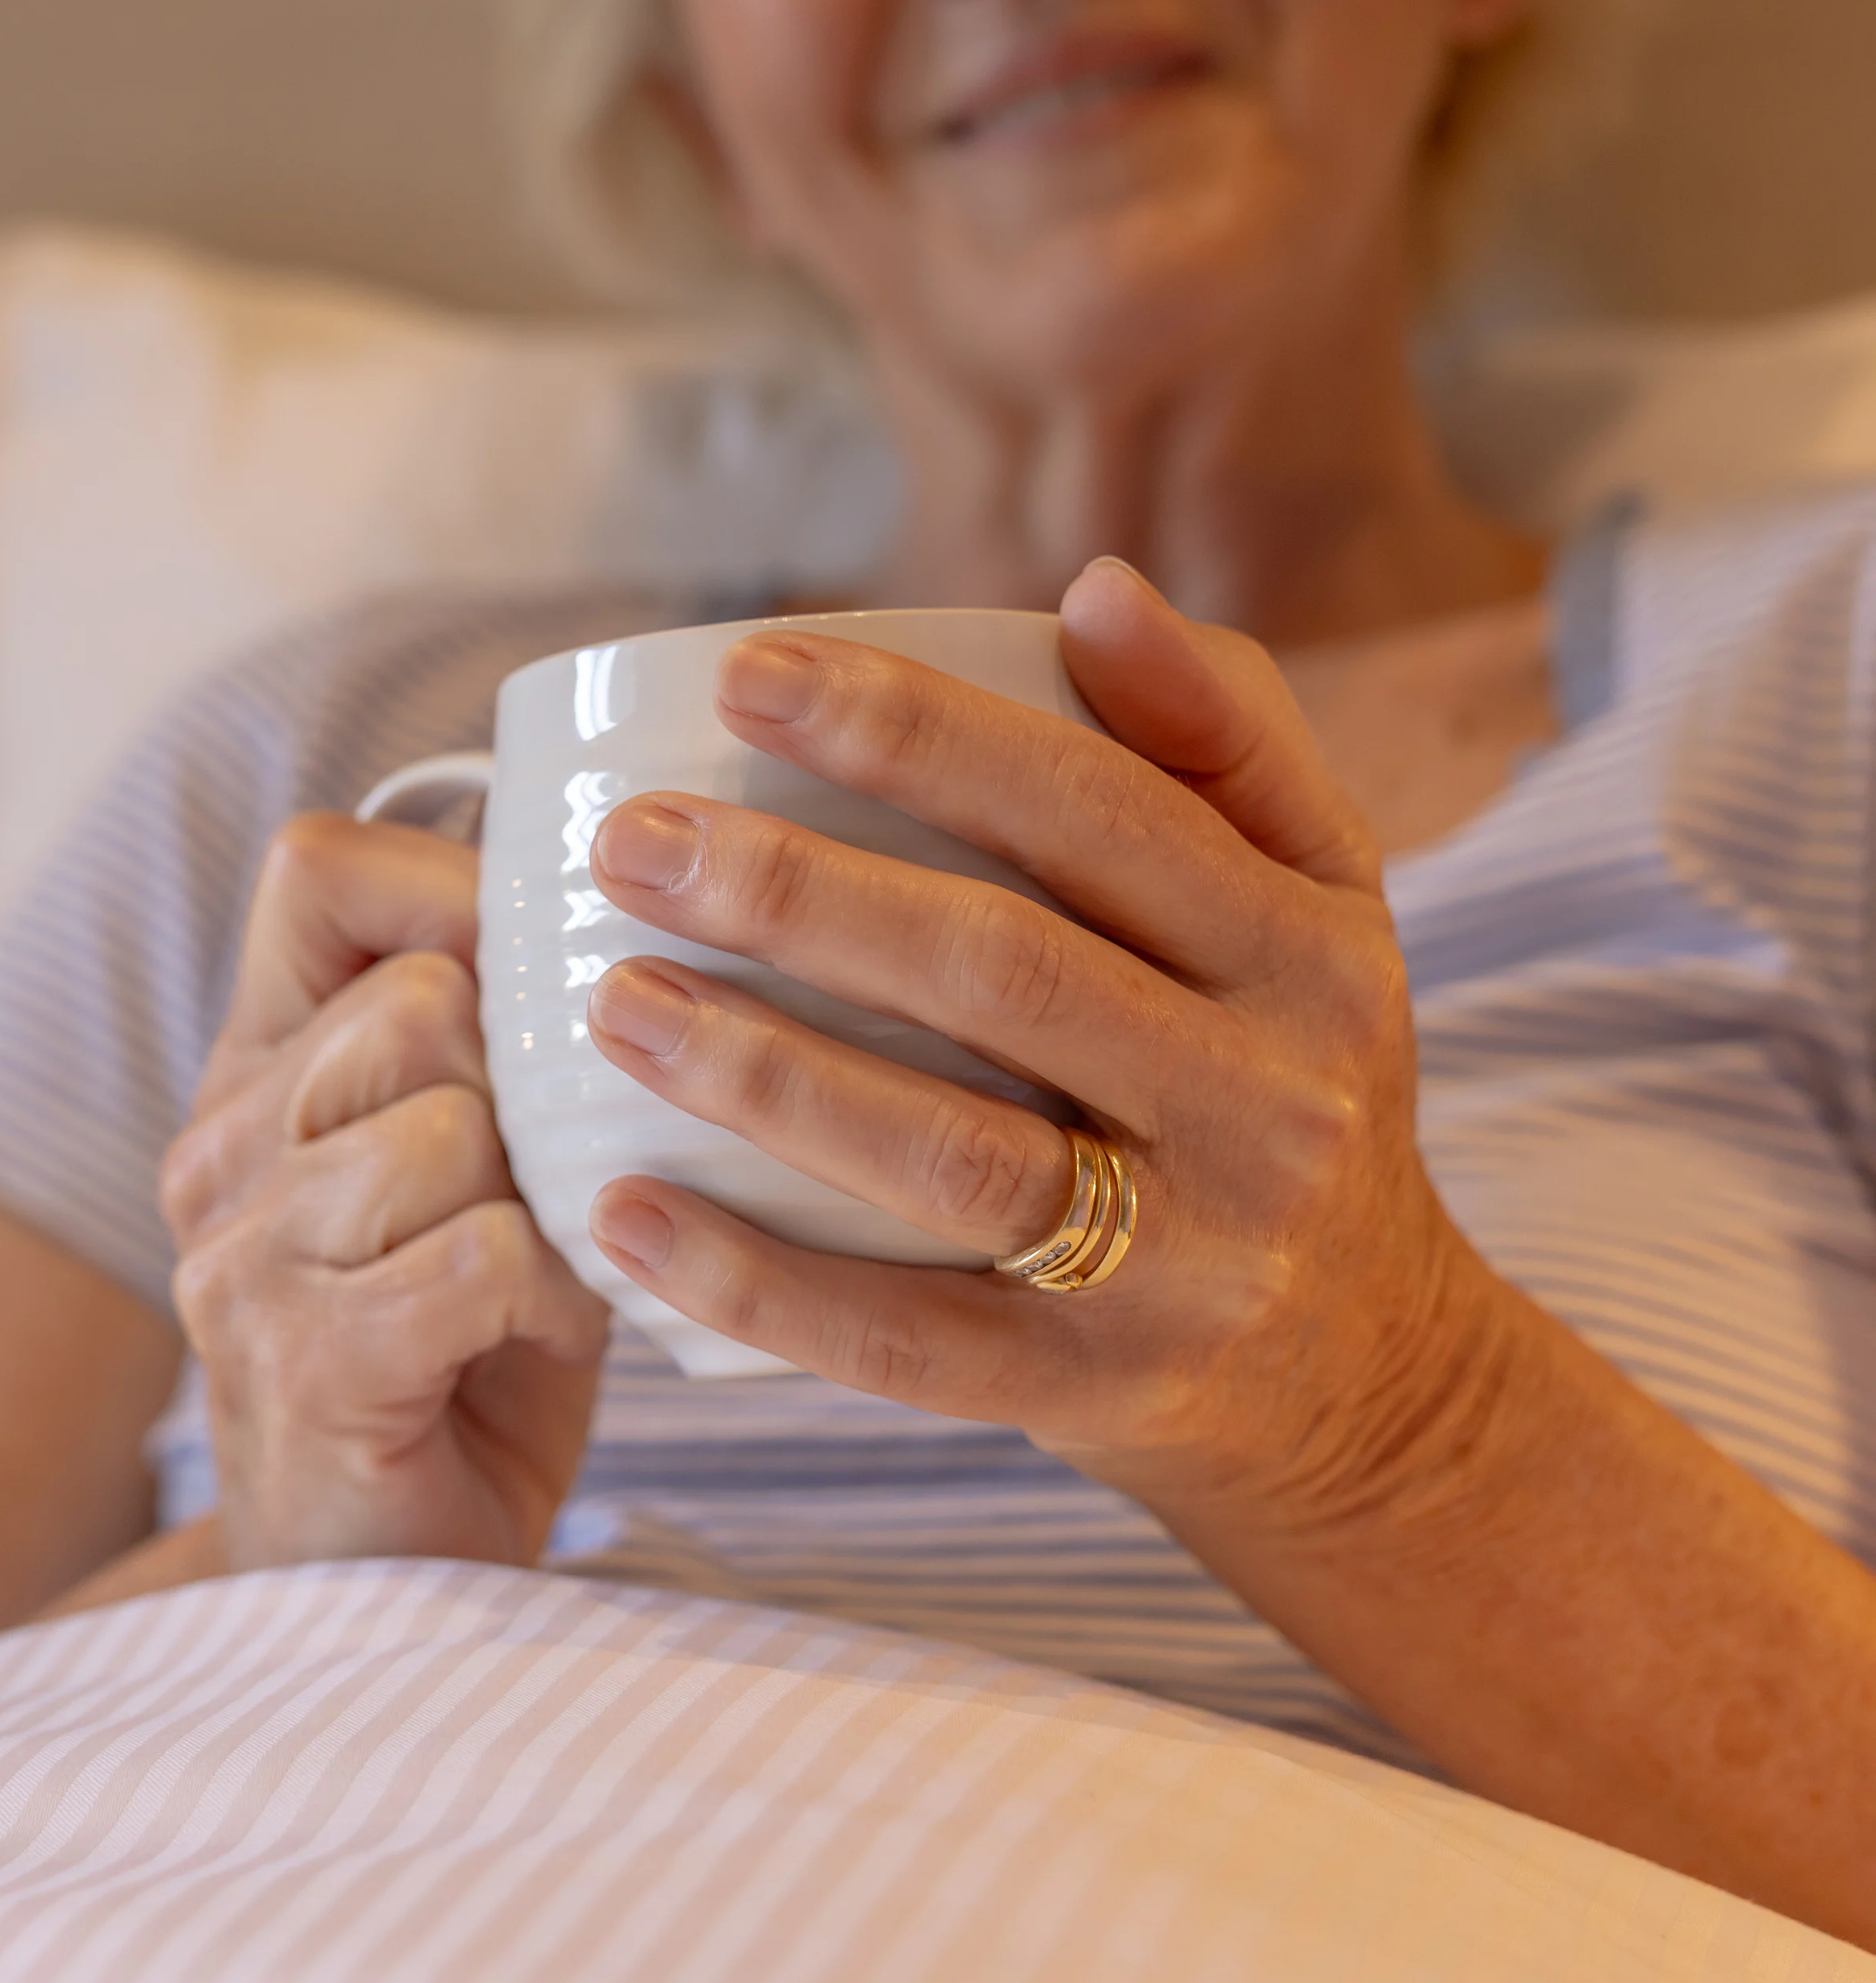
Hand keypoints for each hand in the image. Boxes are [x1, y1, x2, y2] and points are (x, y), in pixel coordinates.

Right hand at [161, 816, 607, 1572]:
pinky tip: (545, 1333)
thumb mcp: (469, 1168)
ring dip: (549, 1202)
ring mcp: (247, 1260)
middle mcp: (225, 1148)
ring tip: (549, 1271)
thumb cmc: (465, 1349)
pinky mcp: (307, 1366)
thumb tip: (614, 915)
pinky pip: (484, 1251)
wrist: (389, 1573)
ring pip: (458, 1122)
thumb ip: (493, 1046)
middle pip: (423, 1001)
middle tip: (549, 1183)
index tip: (534, 987)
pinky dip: (554, 1292)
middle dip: (531, 1087)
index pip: (321, 872)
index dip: (455, 894)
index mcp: (261, 1071)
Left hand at [580, 559, 1491, 1530]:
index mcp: (1308, 950)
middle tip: (637, 843)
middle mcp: (1268, 1104)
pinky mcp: (1100, 1393)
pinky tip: (624, 1216)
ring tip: (616, 1001)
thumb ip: (1227, 738)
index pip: (1103, 811)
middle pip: (1008, 974)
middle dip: (801, 893)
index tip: (748, 673)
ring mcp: (1186, 1264)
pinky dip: (757, 1282)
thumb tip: (1096, 590)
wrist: (1366, 1369)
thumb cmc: (1292, 1082)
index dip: (920, 731)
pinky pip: (911, 1340)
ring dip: (764, 1074)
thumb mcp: (1323, 903)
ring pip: (951, 1156)